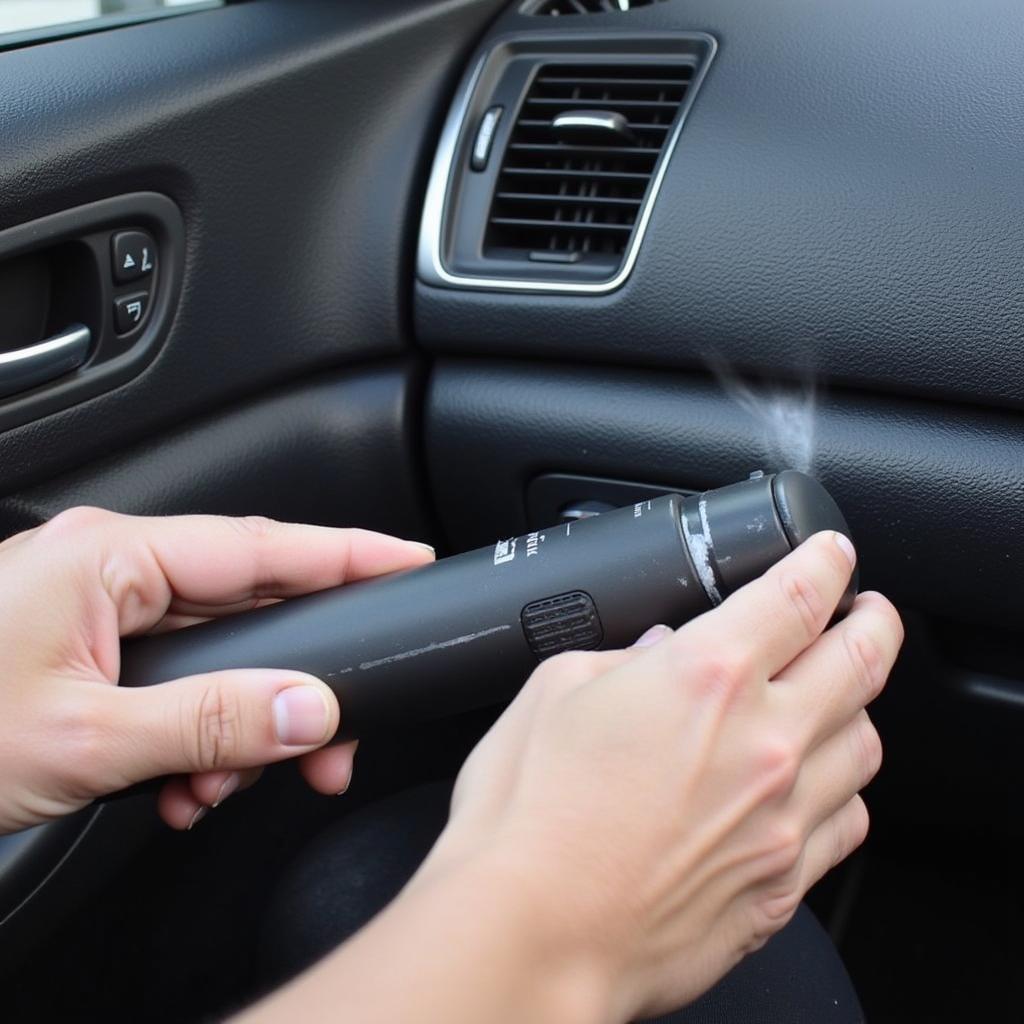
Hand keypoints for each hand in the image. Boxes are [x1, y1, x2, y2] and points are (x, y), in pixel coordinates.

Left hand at [0, 508, 432, 832]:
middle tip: (330, 744)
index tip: (408, 561)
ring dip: (234, 724)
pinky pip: (172, 677)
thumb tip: (309, 710)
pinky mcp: (82, 645)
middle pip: (248, 607)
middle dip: (291, 682)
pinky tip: (180, 781)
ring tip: (218, 784)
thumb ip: (210, 722)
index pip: (262, 547)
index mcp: (112, 560)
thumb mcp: (82, 739)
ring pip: (213, 653)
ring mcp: (95, 607)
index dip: (347, 555)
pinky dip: (191, 732)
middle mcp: (110, 570)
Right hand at [413, 531, 901, 1020]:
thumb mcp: (555, 691)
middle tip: (870, 610)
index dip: (825, 562)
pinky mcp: (781, 884)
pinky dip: (843, 789)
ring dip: (857, 708)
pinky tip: (816, 785)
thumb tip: (655, 653)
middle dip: (875, 621)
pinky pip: (848, 823)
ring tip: (837, 699)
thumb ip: (621, 658)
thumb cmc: (528, 817)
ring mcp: (782, 818)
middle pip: (862, 661)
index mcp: (705, 676)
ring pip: (865, 744)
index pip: (798, 596)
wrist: (533, 934)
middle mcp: (763, 742)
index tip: (832, 556)